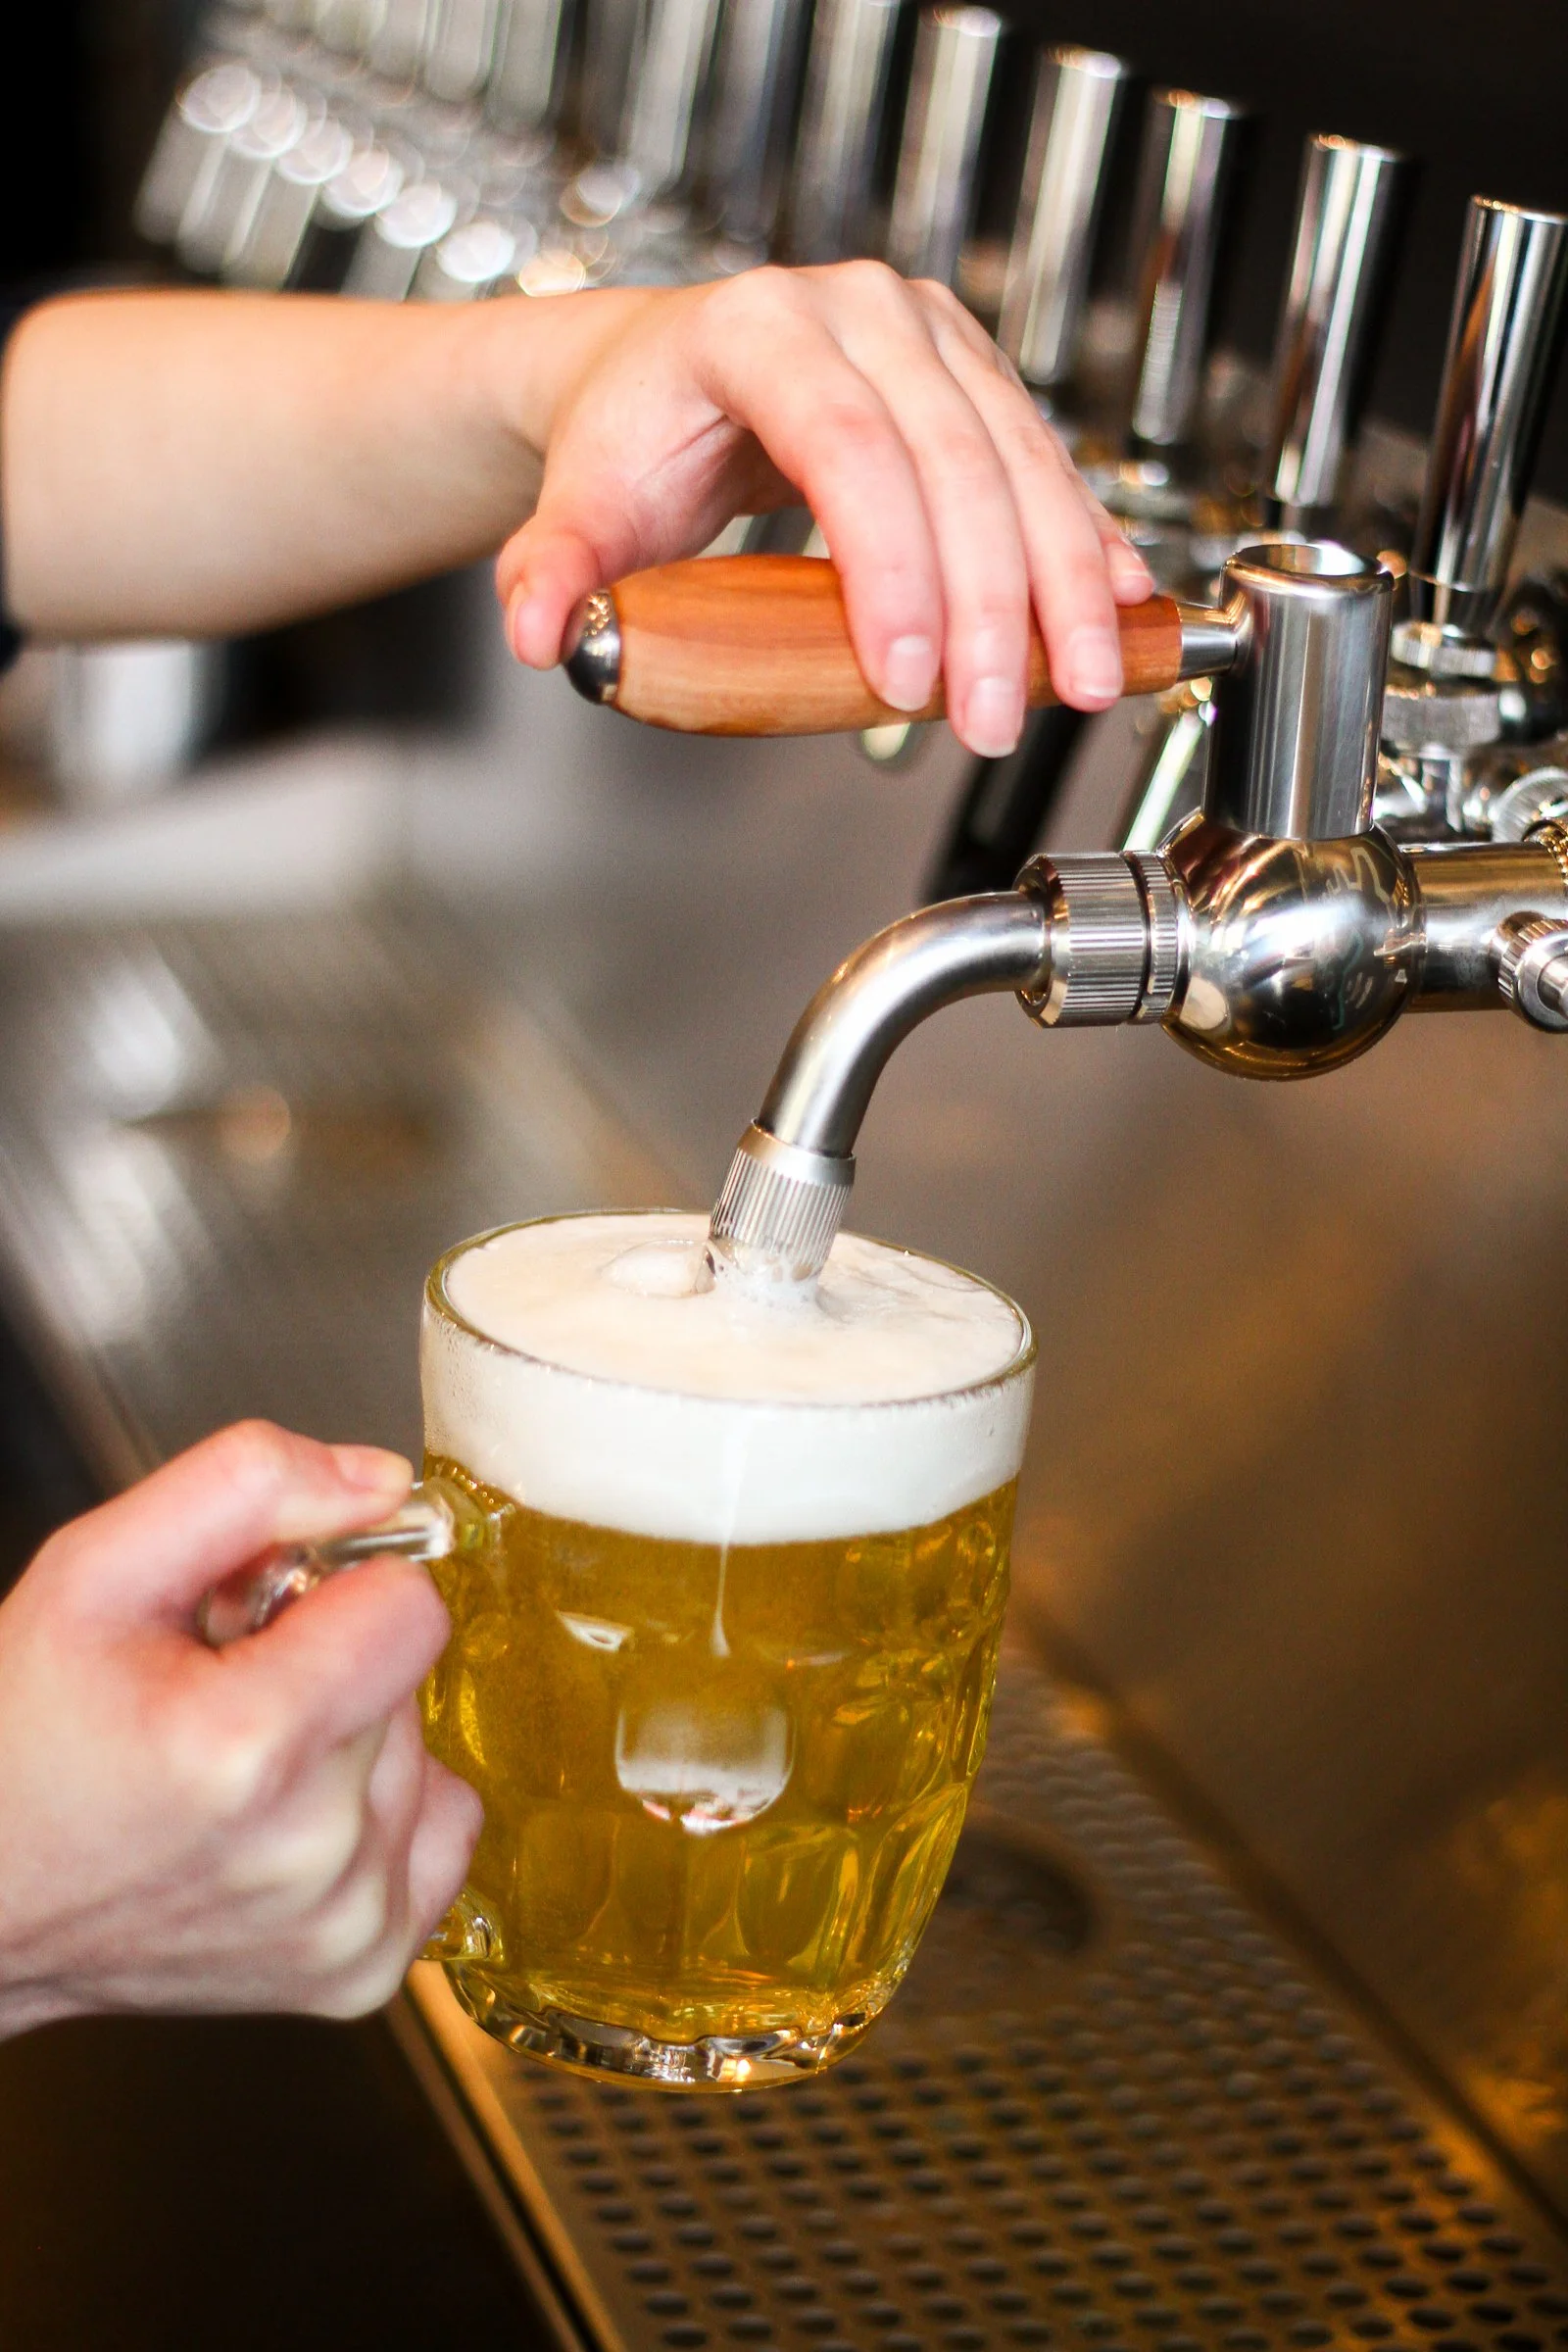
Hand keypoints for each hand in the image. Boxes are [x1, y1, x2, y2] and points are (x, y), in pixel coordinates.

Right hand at [0, 1422, 479, 2039]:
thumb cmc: (15, 1741)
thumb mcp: (94, 1568)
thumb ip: (248, 1486)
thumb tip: (378, 1482)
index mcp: (248, 1745)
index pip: (412, 1607)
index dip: (337, 1588)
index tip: (263, 1614)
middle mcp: (311, 1851)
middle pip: (410, 1681)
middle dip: (330, 1663)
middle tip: (220, 1693)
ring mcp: (341, 1924)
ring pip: (423, 1754)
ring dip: (350, 1743)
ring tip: (235, 1765)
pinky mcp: (358, 1971)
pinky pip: (440, 1837)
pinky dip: (381, 1817)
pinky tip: (287, 1819)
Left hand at [495, 264, 1153, 757]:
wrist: (659, 376)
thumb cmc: (632, 437)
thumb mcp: (582, 502)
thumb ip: (560, 570)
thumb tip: (541, 630)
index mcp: (758, 329)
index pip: (848, 447)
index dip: (892, 569)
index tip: (905, 677)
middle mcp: (858, 314)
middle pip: (955, 462)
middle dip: (991, 606)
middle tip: (995, 717)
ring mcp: (928, 338)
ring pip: (1020, 463)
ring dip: (1061, 585)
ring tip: (1078, 686)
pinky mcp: (973, 375)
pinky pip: (1043, 464)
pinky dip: (1084, 544)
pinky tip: (1119, 608)